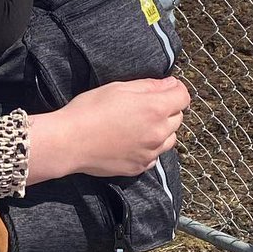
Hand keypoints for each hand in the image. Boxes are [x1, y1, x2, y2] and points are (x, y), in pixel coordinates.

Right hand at [25, 76, 189, 182]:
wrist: (69, 142)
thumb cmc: (90, 110)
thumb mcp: (119, 88)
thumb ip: (149, 86)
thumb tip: (171, 84)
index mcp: (155, 109)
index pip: (183, 97)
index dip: (175, 89)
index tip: (165, 88)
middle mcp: (158, 133)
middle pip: (177, 118)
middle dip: (167, 109)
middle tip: (145, 105)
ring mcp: (150, 153)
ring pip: (169, 139)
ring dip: (161, 130)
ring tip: (139, 125)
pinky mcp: (140, 167)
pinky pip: (154, 155)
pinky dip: (149, 148)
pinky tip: (131, 141)